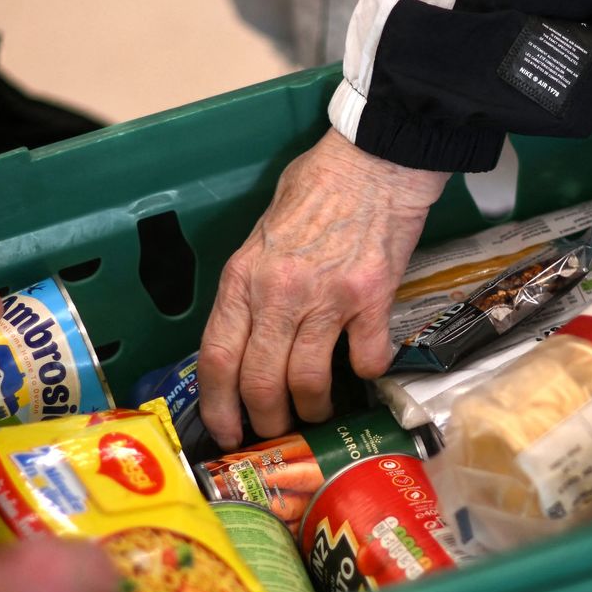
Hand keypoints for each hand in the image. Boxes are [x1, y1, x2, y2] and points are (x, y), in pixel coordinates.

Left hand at [199, 130, 446, 446]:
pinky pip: (366, 358)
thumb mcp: (262, 233)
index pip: (217, 357)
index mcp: (243, 276)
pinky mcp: (372, 297)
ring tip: (320, 410)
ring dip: (313, 407)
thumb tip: (248, 332)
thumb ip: (253, 283)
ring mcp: (327, 297)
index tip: (228, 431)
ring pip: (308, 380)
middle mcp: (279, 292)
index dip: (219, 406)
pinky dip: (367, 372)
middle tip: (277, 430)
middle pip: (260, 381)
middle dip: (267, 419)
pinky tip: (367, 366)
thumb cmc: (318, 188)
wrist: (374, 159)